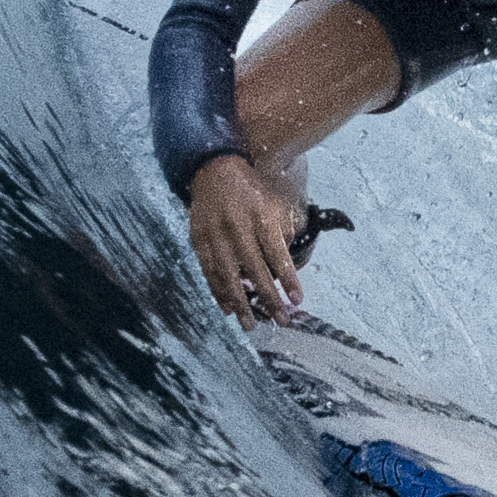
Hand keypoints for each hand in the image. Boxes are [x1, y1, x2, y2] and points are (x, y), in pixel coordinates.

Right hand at [183, 155, 300, 321]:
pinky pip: (209, 272)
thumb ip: (282, 236)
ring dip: (241, 304)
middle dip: (268, 298)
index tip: (298, 300)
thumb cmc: (253, 194)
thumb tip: (284, 272)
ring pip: (229, 276)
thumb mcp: (275, 207)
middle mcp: (238, 228)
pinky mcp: (199, 240)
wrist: (215, 172)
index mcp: (261, 218)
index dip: (288, 279)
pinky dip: (219, 292)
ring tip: (250, 325)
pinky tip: (228, 308)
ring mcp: (215, 235)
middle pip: (255, 270)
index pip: (277, 255)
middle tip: (280, 320)